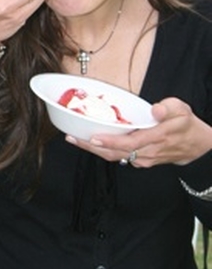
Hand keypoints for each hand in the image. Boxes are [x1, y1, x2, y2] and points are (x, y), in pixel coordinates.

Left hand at [69, 97, 211, 167]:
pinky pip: (118, 157)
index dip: (109, 142)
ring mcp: (142, 159)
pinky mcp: (140, 161)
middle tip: (71, 138)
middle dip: (91, 147)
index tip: (92, 137)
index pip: (129, 143)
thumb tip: (156, 110)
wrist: (196, 147)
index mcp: (155, 138)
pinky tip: (90, 142)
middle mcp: (146, 152)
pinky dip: (103, 150)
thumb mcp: (182, 110)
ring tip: (74, 139)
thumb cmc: (186, 126)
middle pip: (114, 153)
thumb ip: (168, 108)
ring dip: (93, 149)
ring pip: (114, 157)